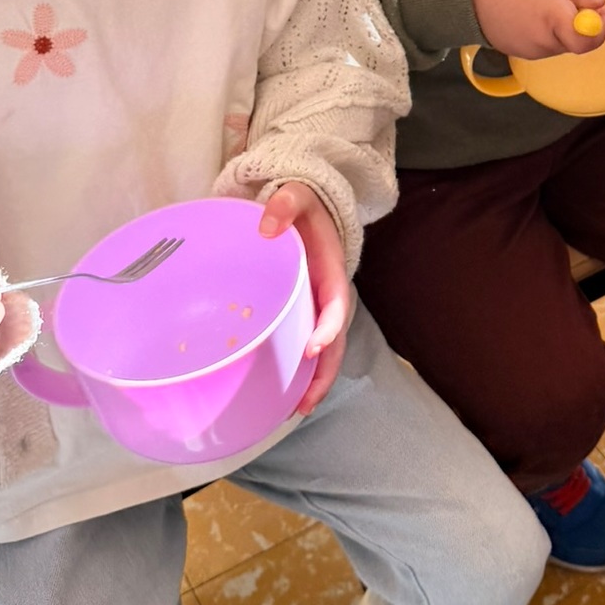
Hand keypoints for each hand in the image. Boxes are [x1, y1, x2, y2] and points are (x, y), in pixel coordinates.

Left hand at [261, 183, 353, 414]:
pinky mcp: (300, 311)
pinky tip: (281, 392)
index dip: (328, 329)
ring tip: (295, 410)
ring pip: (323, 350)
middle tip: (305, 403)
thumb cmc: (300, 201)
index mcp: (330, 269)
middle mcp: (326, 293)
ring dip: (313, 381)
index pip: (336, 304)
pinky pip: (303, 343)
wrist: (302, 203)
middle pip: (334, 341)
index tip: (313, 350)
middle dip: (324, 373)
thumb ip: (286, 203)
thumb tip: (268, 224)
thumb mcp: (296, 193)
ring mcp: (314, 305)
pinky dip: (298, 370)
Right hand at [470, 0, 604, 59]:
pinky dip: (548, 34)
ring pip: (561, 45)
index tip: (601, 10)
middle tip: (578, 2)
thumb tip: (600, 3)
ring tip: (548, 4)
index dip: (602, 28)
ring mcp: (531, 51)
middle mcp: (545, 41)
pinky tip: (534, 15)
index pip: (590, 41)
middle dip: (584, 25)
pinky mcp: (520, 54)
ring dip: (564, 29)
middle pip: (578, 43)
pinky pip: (545, 46)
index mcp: (554, 18)